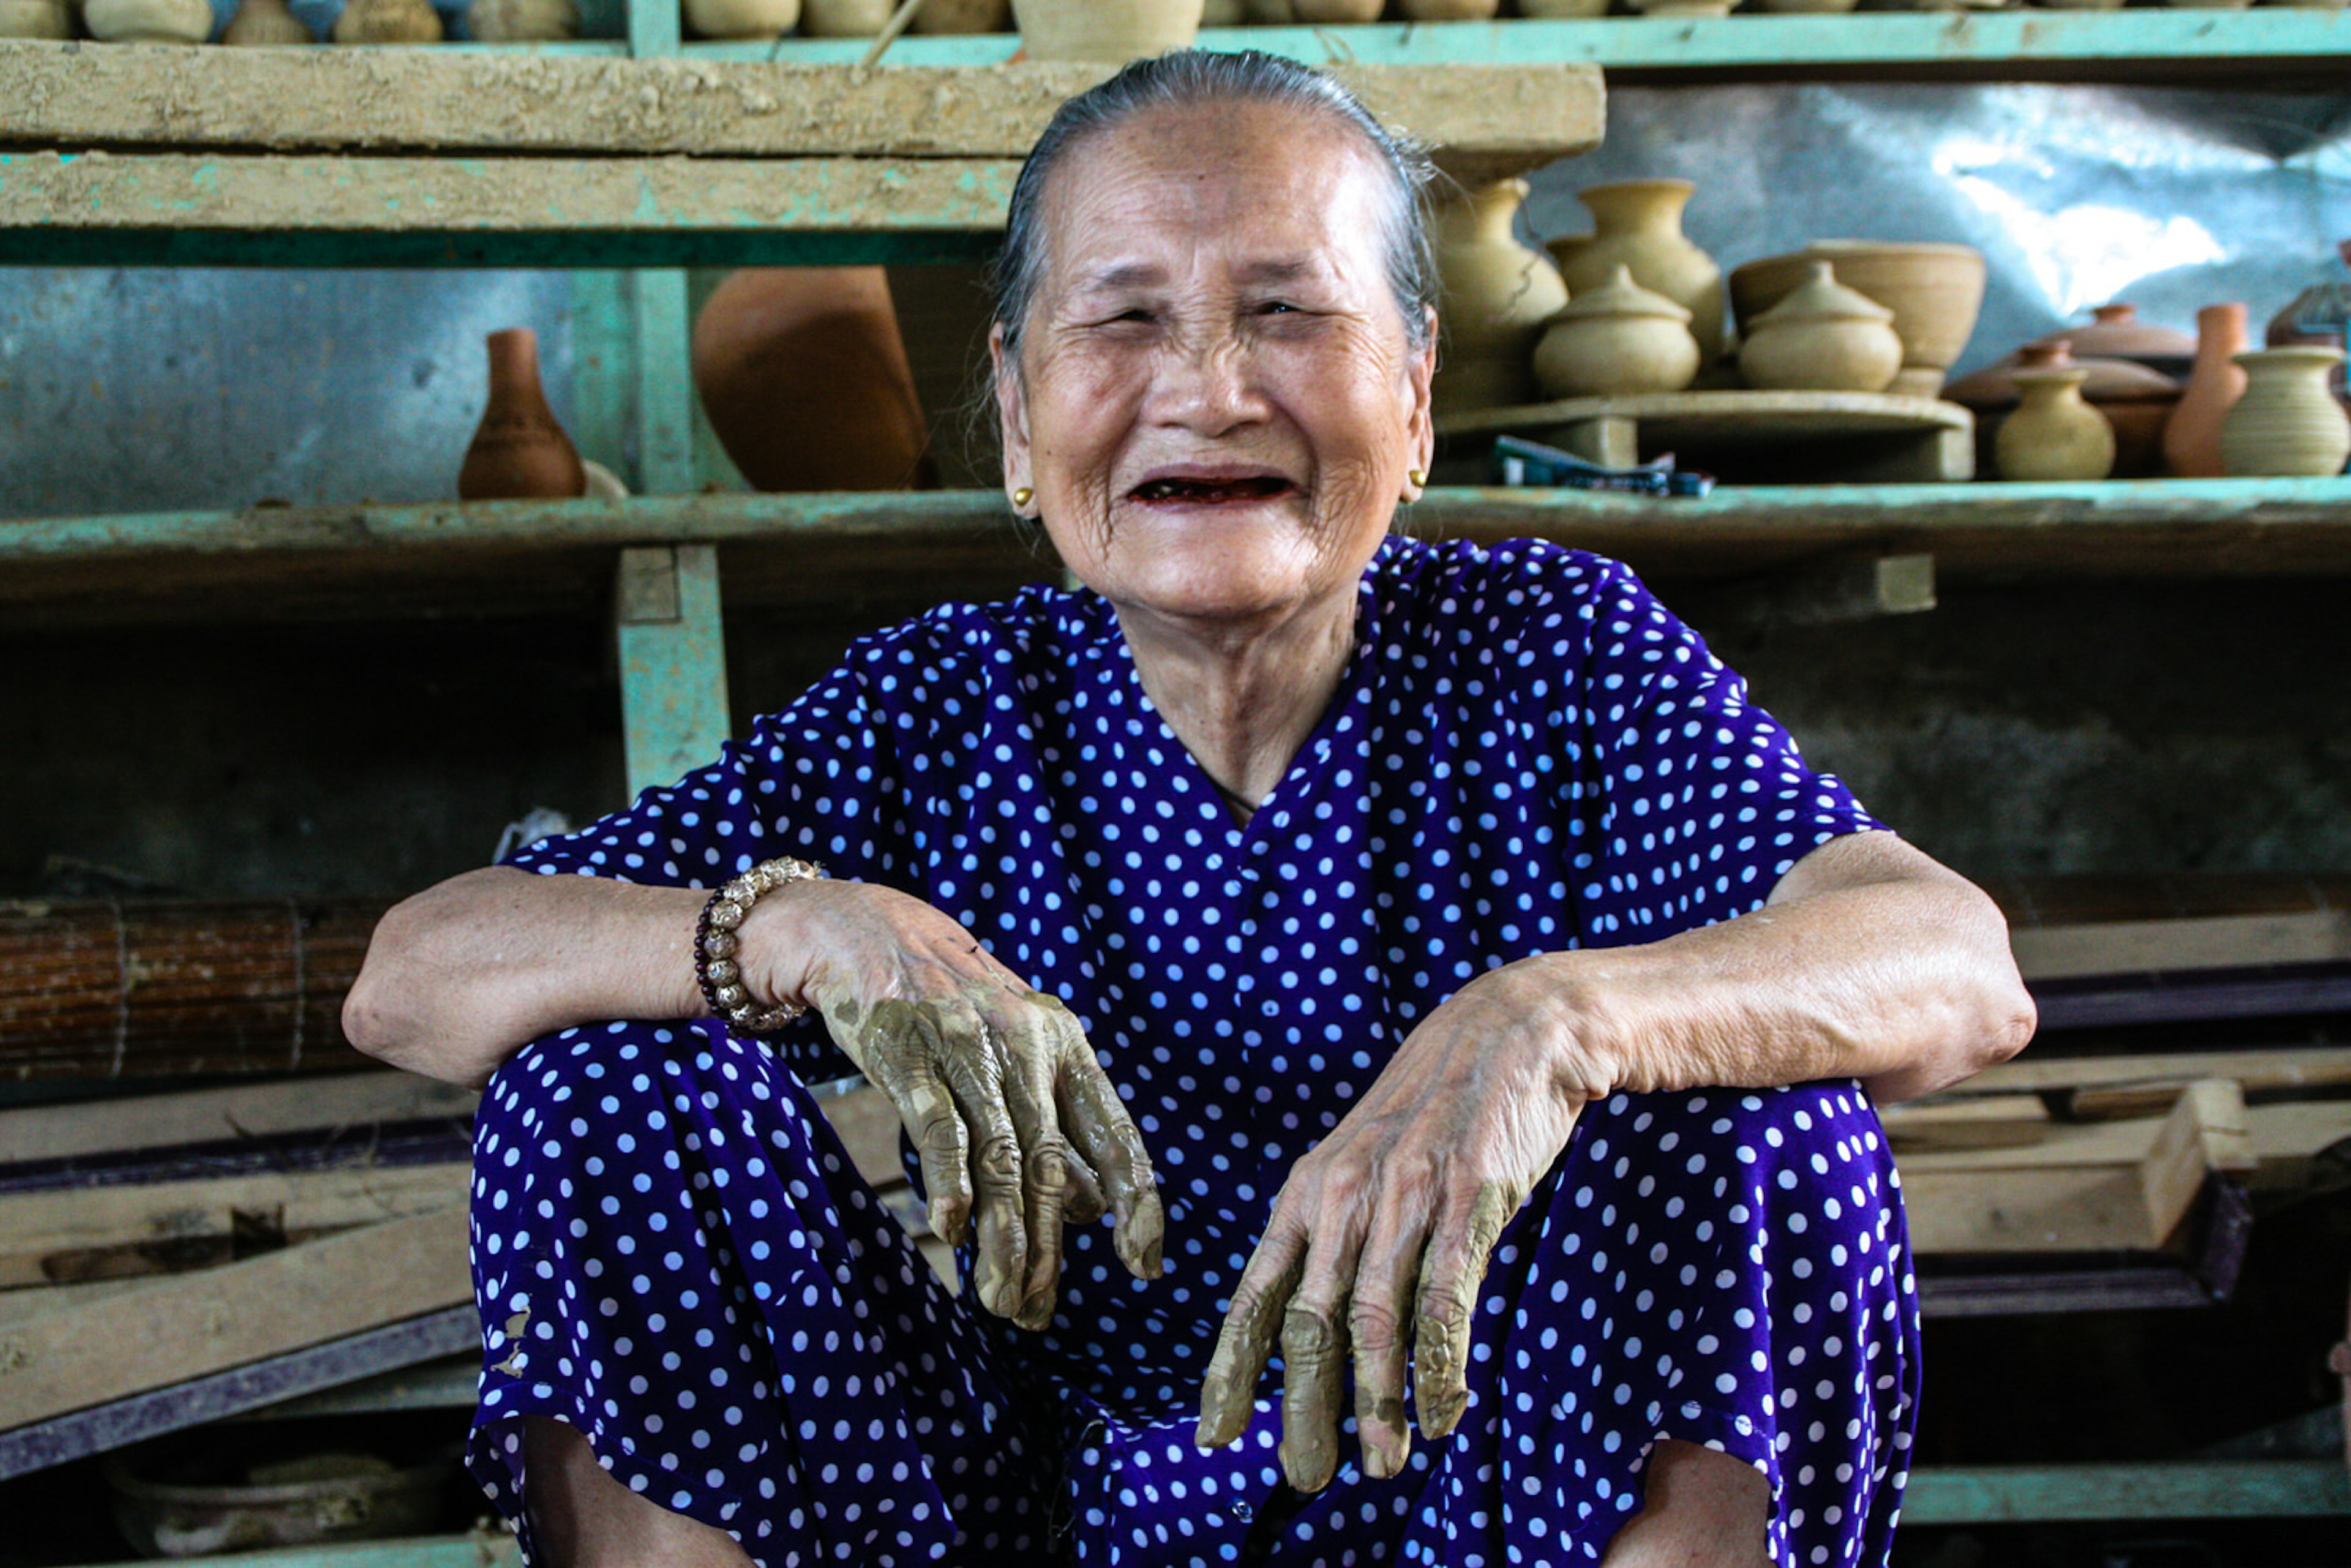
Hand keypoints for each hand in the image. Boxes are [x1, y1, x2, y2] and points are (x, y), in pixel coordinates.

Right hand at [755, 879, 1164, 1327]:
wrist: (874, 933)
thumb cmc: (956, 1010)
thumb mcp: (1022, 1054)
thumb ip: (1061, 1127)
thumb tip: (1097, 1209)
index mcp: (1066, 1046)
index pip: (1117, 1134)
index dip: (1138, 1202)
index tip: (1145, 1265)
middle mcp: (1026, 1045)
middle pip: (1052, 1164)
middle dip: (1050, 1248)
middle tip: (1039, 1311)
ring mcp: (967, 1047)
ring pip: (1000, 1158)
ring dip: (1003, 1237)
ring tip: (1002, 1298)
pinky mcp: (908, 1053)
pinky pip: (940, 1129)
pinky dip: (952, 1184)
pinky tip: (955, 1233)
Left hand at [1195, 956, 1599, 1488]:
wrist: (1513, 1031)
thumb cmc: (1437, 1109)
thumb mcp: (1367, 1163)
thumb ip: (1341, 1235)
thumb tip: (1324, 1326)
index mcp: (1310, 1190)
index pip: (1256, 1293)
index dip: (1232, 1369)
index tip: (1215, 1434)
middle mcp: (1345, 1195)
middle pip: (1307, 1322)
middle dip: (1302, 1409)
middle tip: (1305, 1476)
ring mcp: (1406, 1197)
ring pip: (1372, 1321)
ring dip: (1374, 1403)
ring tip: (1378, 1466)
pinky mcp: (1468, 1199)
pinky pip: (1444, 1300)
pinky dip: (1437, 1367)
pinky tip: (1439, 1415)